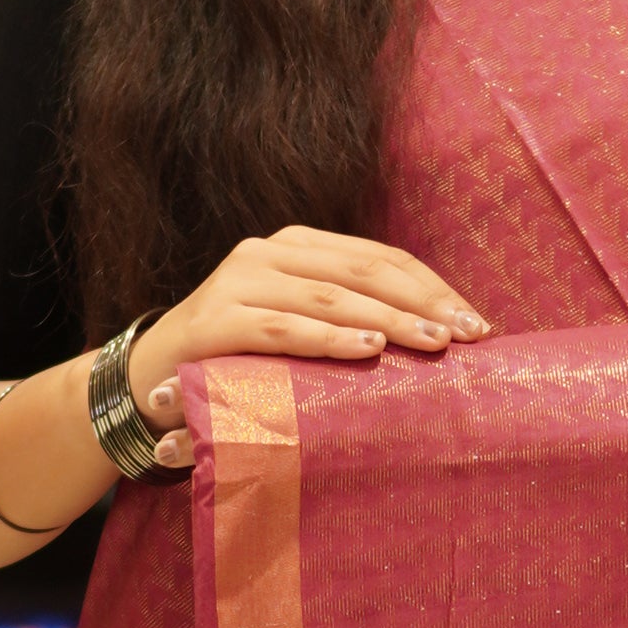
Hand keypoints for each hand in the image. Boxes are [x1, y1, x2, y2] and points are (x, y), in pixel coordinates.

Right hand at [129, 226, 486, 468]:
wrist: (151, 381)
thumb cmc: (243, 362)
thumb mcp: (301, 328)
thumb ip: (350, 317)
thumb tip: (434, 339)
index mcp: (299, 246)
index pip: (380, 256)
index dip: (432, 286)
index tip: (476, 323)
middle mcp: (269, 252)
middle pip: (364, 270)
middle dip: (423, 302)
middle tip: (467, 334)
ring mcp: (239, 282)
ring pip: (329, 295)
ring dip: (388, 319)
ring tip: (433, 344)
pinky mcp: (217, 320)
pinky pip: (283, 328)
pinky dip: (329, 337)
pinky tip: (367, 349)